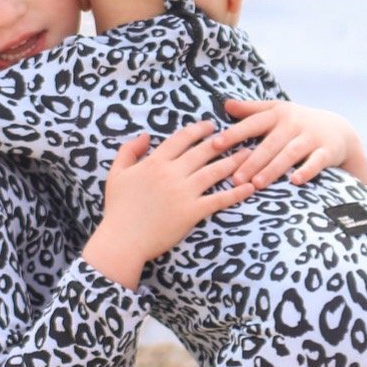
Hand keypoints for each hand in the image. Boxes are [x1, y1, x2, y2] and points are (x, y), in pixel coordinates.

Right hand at [82, 120, 253, 287]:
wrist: (122, 241)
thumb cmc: (118, 209)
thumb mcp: (116, 174)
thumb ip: (128, 151)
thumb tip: (144, 136)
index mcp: (155, 163)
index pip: (181, 139)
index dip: (198, 130)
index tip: (210, 125)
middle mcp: (172, 174)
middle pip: (203, 151)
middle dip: (223, 141)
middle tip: (238, 135)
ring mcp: (184, 193)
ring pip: (214, 171)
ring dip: (234, 161)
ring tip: (250, 154)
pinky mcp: (192, 212)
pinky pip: (219, 200)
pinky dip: (236, 193)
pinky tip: (250, 187)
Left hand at [214, 99, 366, 186]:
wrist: (338, 129)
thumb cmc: (298, 123)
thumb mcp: (278, 111)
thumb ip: (252, 110)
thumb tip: (225, 105)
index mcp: (278, 114)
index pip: (253, 124)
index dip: (234, 134)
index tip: (215, 145)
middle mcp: (294, 123)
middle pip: (269, 144)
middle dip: (252, 161)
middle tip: (235, 179)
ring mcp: (311, 137)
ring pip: (290, 154)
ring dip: (273, 168)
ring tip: (257, 184)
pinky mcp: (328, 151)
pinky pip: (316, 162)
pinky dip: (306, 170)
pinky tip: (295, 181)